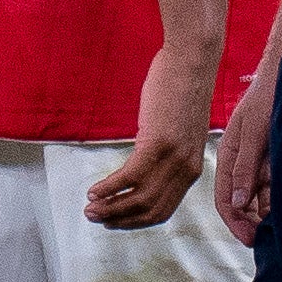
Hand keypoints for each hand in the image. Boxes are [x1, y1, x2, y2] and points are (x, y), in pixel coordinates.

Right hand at [86, 46, 214, 229]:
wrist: (191, 60)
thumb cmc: (181, 87)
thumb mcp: (179, 129)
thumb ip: (167, 151)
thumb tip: (145, 162)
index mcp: (192, 168)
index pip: (163, 209)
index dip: (135, 220)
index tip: (114, 221)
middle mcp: (186, 169)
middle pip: (150, 209)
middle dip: (120, 219)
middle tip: (95, 219)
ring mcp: (173, 157)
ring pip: (139, 198)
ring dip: (111, 207)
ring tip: (89, 209)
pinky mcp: (158, 143)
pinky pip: (131, 176)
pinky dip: (110, 187)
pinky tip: (93, 190)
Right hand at [215, 70, 276, 246]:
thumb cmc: (269, 98)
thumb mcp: (255, 132)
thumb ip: (245, 167)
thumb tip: (237, 202)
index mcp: (229, 156)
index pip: (225, 198)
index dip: (235, 222)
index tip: (250, 240)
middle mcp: (243, 164)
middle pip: (242, 203)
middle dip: (252, 224)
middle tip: (270, 242)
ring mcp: (261, 164)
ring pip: (261, 199)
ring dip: (269, 216)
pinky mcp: (278, 162)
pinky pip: (277, 189)